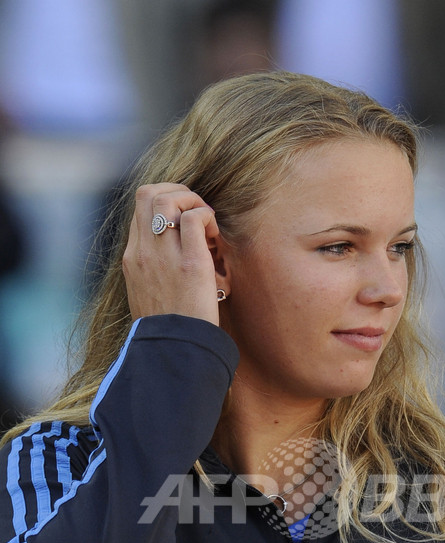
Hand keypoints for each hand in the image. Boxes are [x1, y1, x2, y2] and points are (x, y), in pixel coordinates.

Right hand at [123, 183, 222, 324]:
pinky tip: (214, 236)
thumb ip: (154, 272)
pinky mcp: (190, 264)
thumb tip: (174, 258)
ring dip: (191, 200)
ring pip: (166, 198)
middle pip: (147, 193)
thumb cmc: (169, 329)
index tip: (183, 219)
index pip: (139, 209)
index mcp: (132, 259)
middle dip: (176, 191)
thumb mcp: (149, 296)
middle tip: (196, 211)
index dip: (164, 203)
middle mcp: (143, 252)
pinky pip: (194, 218)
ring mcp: (164, 256)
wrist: (173, 351)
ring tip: (206, 223)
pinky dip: (207, 216)